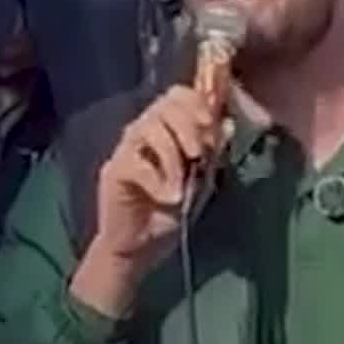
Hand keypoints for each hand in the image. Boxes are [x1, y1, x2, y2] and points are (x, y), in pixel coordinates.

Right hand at [71, 87, 225, 316]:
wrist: (142, 248)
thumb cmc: (170, 213)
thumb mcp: (201, 182)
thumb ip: (212, 154)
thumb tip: (228, 123)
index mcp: (167, 129)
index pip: (178, 95)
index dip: (197, 102)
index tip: (211, 124)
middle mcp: (145, 132)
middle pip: (164, 104)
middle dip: (187, 125)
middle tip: (198, 154)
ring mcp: (127, 149)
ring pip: (149, 128)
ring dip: (173, 156)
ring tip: (181, 186)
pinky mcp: (114, 170)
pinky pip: (136, 161)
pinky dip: (157, 180)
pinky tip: (166, 197)